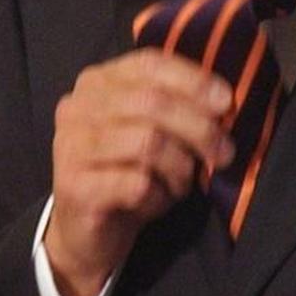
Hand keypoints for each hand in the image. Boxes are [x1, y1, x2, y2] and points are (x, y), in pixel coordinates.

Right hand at [46, 49, 232, 295]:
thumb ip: (177, 106)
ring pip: (147, 142)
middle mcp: (77, 107)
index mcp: (97, 82)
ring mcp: (70, 146)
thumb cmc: (127, 172)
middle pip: (152, 102)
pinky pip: (137, 183)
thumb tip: (224, 100)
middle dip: (199, 127)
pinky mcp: (74, 186)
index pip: (149, 64)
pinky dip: (161, 195)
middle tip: (225, 153)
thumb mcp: (153, 130)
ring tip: (183, 183)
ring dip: (180, 166)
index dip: (193, 81)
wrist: (87, 231)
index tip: (226, 103)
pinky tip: (158, 201)